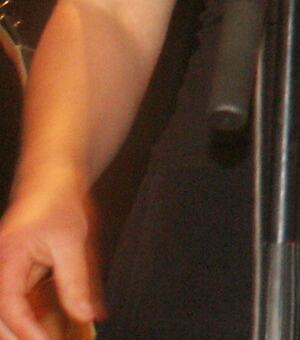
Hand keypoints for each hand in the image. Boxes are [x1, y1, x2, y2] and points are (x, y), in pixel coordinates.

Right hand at [0, 184, 101, 339]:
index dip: (27, 331)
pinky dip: (33, 316)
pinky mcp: (13, 274)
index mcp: (6, 261)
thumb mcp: (71, 243)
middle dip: (23, 335)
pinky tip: (51, 328)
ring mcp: (4, 272)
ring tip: (52, 338)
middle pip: (2, 316)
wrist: (49, 181)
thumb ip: (75, 282)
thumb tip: (86, 315)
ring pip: (9, 311)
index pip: (10, 308)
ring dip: (28, 328)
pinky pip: (18, 301)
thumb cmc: (57, 204)